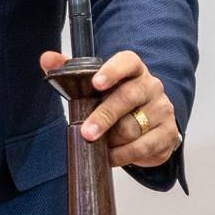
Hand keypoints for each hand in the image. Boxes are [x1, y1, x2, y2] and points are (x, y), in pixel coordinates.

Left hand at [39, 49, 180, 168]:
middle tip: (87, 132)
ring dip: (112, 139)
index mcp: (134, 69)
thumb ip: (70, 69)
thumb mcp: (95, 82)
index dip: (111, 71)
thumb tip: (47, 58)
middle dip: (104, 116)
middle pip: (128, 97)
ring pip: (134, 126)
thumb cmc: (116, 97)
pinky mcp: (168, 134)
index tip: (96, 82)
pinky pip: (144, 147)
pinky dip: (124, 154)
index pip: (127, 62)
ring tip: (98, 144)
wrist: (148, 118)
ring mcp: (162, 110)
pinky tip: (111, 156)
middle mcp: (152, 86)